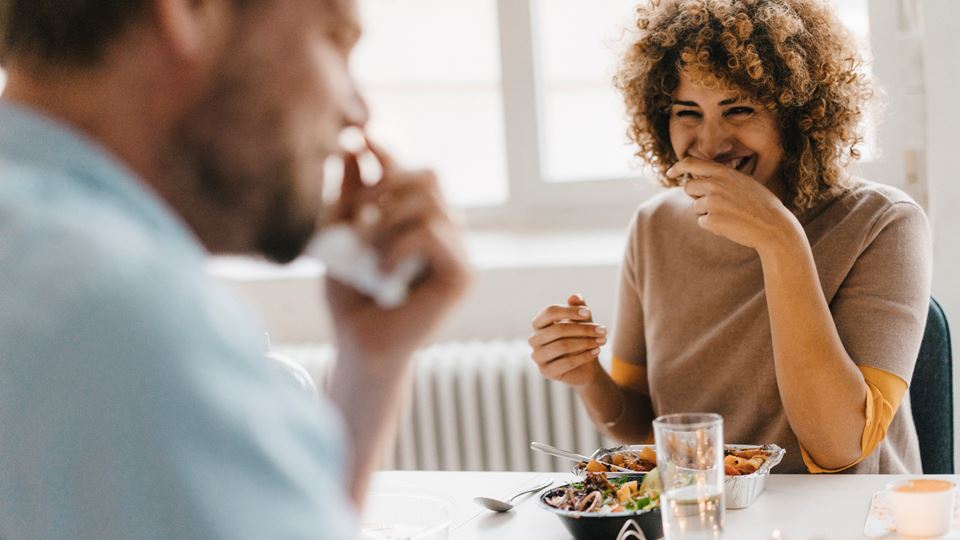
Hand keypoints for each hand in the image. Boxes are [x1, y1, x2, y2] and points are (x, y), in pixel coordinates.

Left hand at [324, 143, 470, 371]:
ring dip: (387, 219)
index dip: (388, 152)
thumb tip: (355, 145)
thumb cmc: (350, 296)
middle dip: (388, 183)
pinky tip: (381, 270)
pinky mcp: (464, 275)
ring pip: (431, 201)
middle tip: (355, 211)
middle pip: (431, 175)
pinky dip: (400, 245)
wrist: (358, 345)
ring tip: (363, 248)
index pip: (411, 170)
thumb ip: (350, 195)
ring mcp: (458, 251)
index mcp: (419, 218)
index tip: (357, 139)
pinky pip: (434, 233)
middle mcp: (445, 230)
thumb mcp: (341, 236)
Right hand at [528, 294, 606, 386]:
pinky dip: (584, 356)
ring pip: (562, 346)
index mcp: (539, 323)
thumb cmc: (580, 339)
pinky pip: (566, 362)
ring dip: (586, 342)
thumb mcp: (582, 322)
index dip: (569, 311)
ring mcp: (538, 356)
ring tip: (602, 340)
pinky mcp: (545, 372)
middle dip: (583, 329)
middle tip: (603, 330)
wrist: (585, 367)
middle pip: (558, 329)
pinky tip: (596, 351)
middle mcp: (534, 339)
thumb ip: (578, 309)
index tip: (588, 313)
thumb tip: (574, 296)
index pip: (550, 312)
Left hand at [667, 157, 800, 250]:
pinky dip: (713, 226)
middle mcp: (715, 184)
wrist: (773, 227)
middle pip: (688, 188)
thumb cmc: (761, 205)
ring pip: (695, 207)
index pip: (691, 163)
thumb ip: (722, 179)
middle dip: (696, 196)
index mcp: (723, 173)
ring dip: (707, 213)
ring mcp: (712, 202)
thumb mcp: (744, 183)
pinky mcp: (711, 219)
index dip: (677, 167)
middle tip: (715, 204)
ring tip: (730, 216)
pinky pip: (702, 222)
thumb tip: (701, 181)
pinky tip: (730, 225)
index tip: (670, 173)